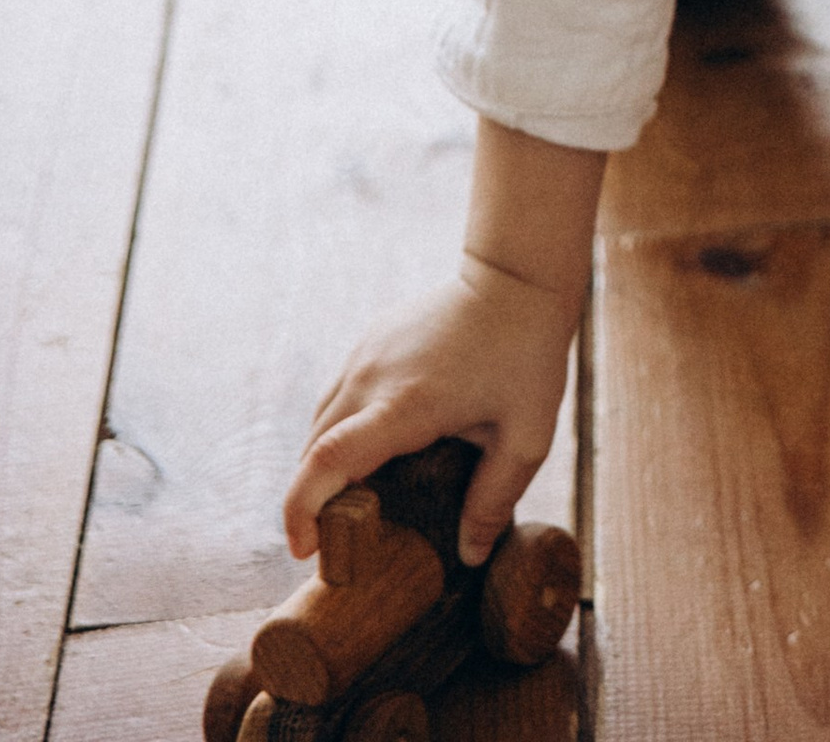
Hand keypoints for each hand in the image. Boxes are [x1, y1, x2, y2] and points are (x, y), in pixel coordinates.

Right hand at [284, 258, 576, 566]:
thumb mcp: (525, 436)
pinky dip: (337, 430)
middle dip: (312, 501)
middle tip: (336, 541)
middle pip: (314, 450)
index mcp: (404, 404)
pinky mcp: (371, 338)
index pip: (328, 461)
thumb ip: (493, 499)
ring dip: (322, 464)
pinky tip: (368, 449)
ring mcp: (366, 352)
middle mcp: (372, 376)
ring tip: (350, 502)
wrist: (518, 273)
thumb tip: (470, 556)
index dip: (302, 510)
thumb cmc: (527, 352)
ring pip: (320, 421)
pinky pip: (338, 395)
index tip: (306, 549)